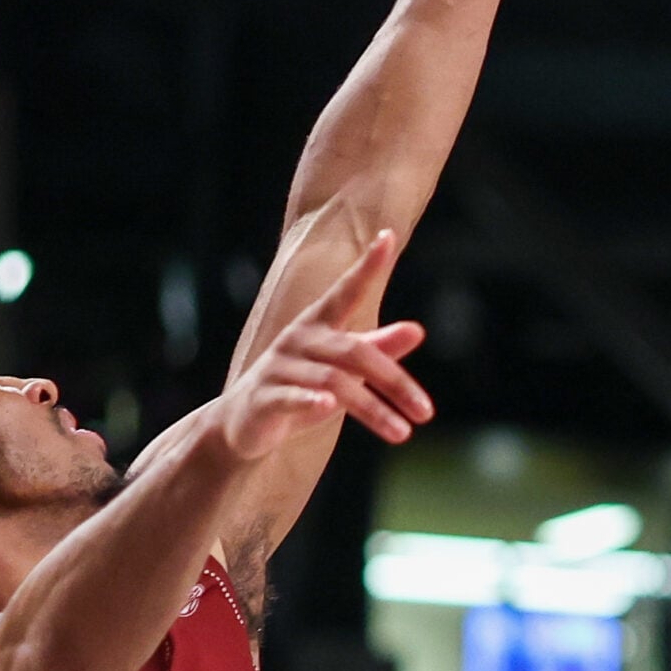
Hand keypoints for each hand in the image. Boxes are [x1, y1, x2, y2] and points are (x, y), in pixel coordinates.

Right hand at [216, 231, 433, 459]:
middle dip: (394, 382)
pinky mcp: (263, 398)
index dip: (367, 266)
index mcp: (318, 325)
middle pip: (354, 352)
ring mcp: (279, 367)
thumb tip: (417, 330)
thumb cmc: (303, 387)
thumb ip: (378, 349)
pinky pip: (291, 397)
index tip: (389, 237)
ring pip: (333, 381)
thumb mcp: (344, 368)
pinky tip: (329, 406)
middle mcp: (299, 339)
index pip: (346, 291)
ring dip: (371, 408)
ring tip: (403, 433)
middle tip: (426, 411)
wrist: (245, 424)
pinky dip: (310, 400)